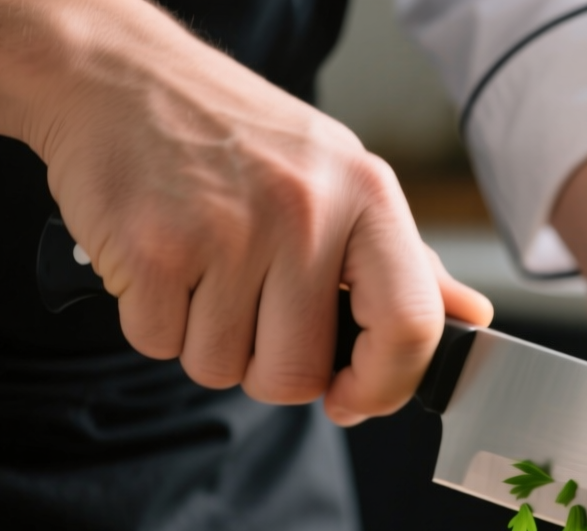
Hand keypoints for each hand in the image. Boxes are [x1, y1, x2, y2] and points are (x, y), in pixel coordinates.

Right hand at [0, 0, 491, 424]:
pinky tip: (162, 265)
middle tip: (252, 312)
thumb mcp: (341, 178)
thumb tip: (470, 317)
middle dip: (270, 369)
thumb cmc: (238, 137)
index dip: (383, 387)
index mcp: (367, 196)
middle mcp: (305, 212)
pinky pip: (161, 345)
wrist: (116, 75)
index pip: (410, 327)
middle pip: (299, 374)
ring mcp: (226, 231)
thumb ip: (406, 260)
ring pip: (223, 368)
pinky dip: (155, 323)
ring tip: (203, 272)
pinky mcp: (152, 248)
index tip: (352, 399)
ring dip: (207, 343)